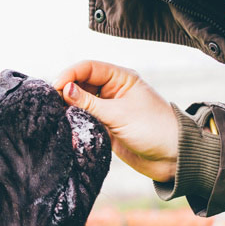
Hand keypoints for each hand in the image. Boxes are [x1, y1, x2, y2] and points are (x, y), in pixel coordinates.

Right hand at [54, 60, 178, 182]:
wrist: (173, 158)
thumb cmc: (154, 129)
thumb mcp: (119, 114)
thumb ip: (89, 103)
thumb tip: (63, 90)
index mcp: (121, 78)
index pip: (88, 68)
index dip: (69, 74)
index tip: (54, 87)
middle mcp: (113, 91)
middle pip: (81, 84)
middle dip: (66, 91)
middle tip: (51, 103)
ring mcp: (109, 109)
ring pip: (81, 103)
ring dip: (69, 108)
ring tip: (56, 115)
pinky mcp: (106, 127)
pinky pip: (85, 120)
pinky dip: (74, 122)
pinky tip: (65, 126)